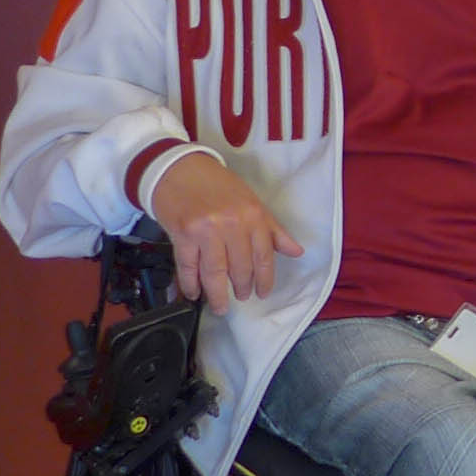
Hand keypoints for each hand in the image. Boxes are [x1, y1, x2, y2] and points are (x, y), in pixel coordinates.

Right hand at [149, 151, 302, 313]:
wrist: (178, 169)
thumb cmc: (217, 185)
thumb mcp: (251, 201)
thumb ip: (273, 230)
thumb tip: (296, 251)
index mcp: (253, 216)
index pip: (264, 255)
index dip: (264, 278)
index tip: (263, 292)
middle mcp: (232, 224)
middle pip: (240, 267)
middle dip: (242, 287)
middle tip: (242, 297)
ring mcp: (206, 231)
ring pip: (215, 272)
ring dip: (217, 293)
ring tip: (220, 306)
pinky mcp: (182, 235)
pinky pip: (189, 266)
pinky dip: (191, 283)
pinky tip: (194, 293)